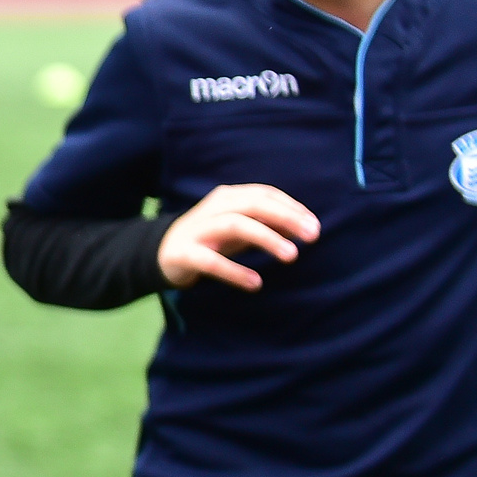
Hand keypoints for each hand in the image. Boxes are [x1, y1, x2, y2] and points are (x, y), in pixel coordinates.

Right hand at [157, 184, 318, 291]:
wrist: (161, 253)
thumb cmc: (210, 238)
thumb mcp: (240, 227)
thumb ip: (268, 224)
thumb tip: (305, 227)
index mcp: (227, 197)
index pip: (264, 194)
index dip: (292, 208)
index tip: (315, 226)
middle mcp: (211, 209)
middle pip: (252, 205)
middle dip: (286, 218)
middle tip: (313, 237)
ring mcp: (196, 230)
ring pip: (234, 225)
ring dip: (267, 238)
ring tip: (292, 256)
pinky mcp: (183, 253)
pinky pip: (210, 261)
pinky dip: (234, 271)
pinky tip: (255, 283)